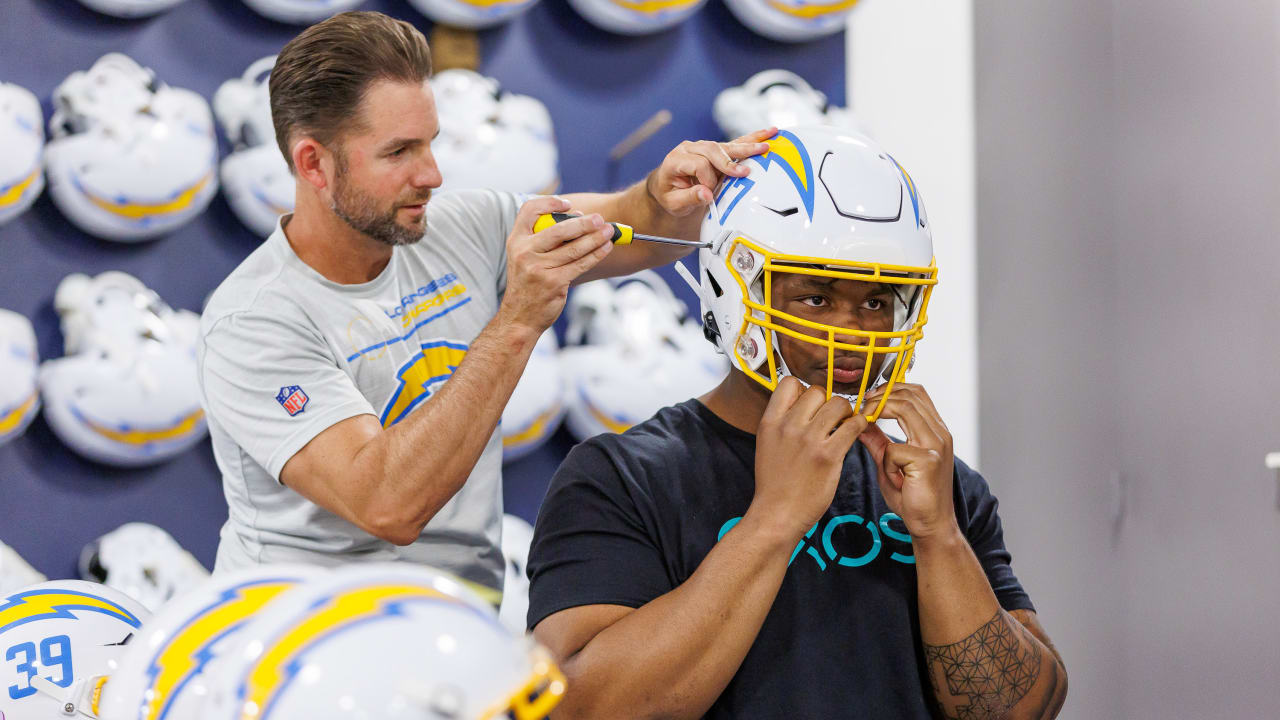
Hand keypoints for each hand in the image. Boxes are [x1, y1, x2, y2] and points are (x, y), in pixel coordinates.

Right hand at [499, 195, 614, 334]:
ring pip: (573, 248)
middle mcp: (525, 252)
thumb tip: (577, 219)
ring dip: (595, 238)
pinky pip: (580, 264)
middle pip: (558, 229)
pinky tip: (605, 248)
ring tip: (609, 232)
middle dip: (583, 223)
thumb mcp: (524, 257)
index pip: (528, 210)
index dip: (549, 203)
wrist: (520, 317)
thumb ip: (542, 239)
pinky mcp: (554, 282)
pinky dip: (595, 255)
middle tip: (599, 219)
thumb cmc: (528, 283)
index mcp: (516, 241)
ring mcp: (539, 268)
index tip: (568, 204)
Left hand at [646, 127, 776, 217]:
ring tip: (766, 146)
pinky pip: (734, 143)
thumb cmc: (669, 195)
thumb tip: (706, 195)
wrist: (666, 186)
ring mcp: (702, 146)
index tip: (710, 193)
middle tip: (745, 173)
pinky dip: (751, 139)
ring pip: (726, 145)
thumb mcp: (673, 202)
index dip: (707, 179)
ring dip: (747, 146)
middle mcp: (689, 148)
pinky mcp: (715, 149)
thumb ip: (689, 198)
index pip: (697, 164)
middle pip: (712, 149)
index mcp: (675, 159)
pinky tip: (768, 134)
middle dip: (729, 162)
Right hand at [747, 377, 868, 541]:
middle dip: (827, 402)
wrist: (777, 514)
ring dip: (845, 412)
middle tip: (831, 419)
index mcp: (770, 422)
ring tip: (844, 426)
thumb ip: (781, 421)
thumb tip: (802, 402)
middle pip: (817, 390)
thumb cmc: (775, 483)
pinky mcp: (829, 456)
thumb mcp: (766, 444)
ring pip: (838, 403)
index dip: (804, 389)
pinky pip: (853, 425)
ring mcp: (809, 440)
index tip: (810, 405)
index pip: (789, 382)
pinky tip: (854, 434)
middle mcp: (788, 426)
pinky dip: (859, 425)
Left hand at [858, 383, 959, 541]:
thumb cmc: (912, 495)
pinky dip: (886, 461)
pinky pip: (895, 449)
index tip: (868, 398)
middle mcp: (940, 433)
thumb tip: (859, 422)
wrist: (930, 525)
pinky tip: (893, 476)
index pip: (916, 392)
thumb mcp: (890, 462)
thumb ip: (877, 441)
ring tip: (866, 427)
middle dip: (880, 398)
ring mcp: (937, 445)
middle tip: (861, 409)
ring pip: (904, 409)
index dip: (890, 388)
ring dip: (880, 416)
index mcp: (935, 430)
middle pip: (909, 395)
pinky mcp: (929, 461)